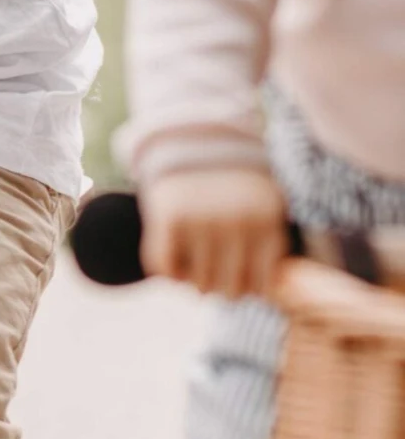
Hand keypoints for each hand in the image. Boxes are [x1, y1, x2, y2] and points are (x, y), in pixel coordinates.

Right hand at [141, 167, 287, 298]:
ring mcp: (202, 219)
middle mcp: (237, 220)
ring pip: (198, 286)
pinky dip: (169, 272)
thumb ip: (271, 251)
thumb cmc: (234, 188)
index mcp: (267, 219)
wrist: (192, 141)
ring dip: (194, 282)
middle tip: (214, 275)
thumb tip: (270, 297)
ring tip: (196, 263)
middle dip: (220, 288)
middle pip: (229, 290)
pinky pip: (166, 270)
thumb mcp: (264, 209)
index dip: (248, 289)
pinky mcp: (169, 218)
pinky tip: (176, 256)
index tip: (240, 279)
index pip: (261, 285)